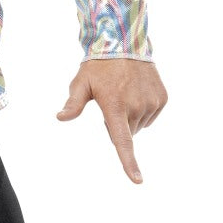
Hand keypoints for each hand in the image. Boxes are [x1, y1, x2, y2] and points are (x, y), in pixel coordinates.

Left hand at [56, 59, 167, 183]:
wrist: (125, 42)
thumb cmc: (99, 66)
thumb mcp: (81, 83)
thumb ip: (73, 104)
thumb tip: (60, 118)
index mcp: (115, 107)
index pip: (123, 142)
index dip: (129, 163)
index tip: (138, 180)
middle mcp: (136, 108)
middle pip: (127, 133)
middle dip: (118, 123)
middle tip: (111, 100)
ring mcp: (151, 103)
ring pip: (139, 124)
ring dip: (130, 116)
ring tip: (124, 92)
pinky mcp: (162, 98)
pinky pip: (151, 114)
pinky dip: (143, 108)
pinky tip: (136, 91)